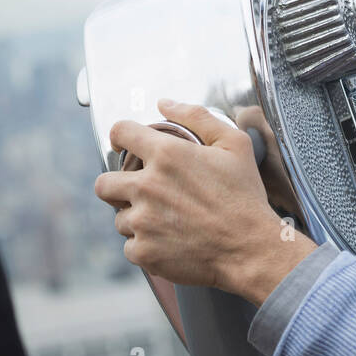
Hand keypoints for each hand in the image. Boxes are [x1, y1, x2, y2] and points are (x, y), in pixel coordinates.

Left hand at [95, 99, 316, 302]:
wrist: (250, 249)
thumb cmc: (244, 197)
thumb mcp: (233, 144)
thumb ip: (196, 116)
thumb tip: (165, 104)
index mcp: (166, 155)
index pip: (120, 132)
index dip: (120, 136)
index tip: (124, 145)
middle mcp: (147, 186)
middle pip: (104, 183)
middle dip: (117, 185)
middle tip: (139, 192)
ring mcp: (142, 221)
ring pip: (119, 218)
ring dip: (136, 218)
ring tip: (164, 220)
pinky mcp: (143, 251)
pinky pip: (130, 247)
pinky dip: (145, 246)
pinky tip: (167, 242)